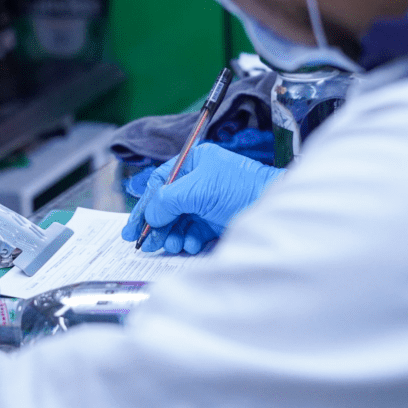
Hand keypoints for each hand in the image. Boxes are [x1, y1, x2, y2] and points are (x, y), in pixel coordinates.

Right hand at [123, 143, 283, 253]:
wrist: (274, 207)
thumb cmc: (239, 188)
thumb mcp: (196, 189)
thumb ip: (167, 200)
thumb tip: (150, 215)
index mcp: (194, 162)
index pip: (160, 182)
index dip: (144, 204)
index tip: (133, 226)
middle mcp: (199, 180)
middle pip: (167, 204)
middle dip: (157, 224)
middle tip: (146, 243)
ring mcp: (209, 201)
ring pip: (179, 220)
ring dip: (172, 234)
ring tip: (173, 244)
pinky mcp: (218, 220)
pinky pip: (194, 231)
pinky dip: (188, 239)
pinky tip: (189, 245)